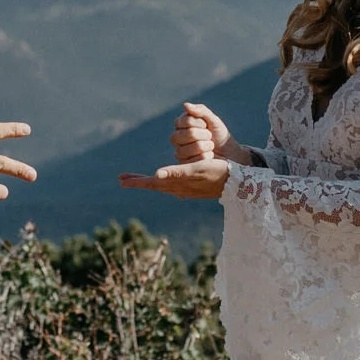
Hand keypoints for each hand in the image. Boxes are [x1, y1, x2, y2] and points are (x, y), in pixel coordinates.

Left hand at [118, 158, 232, 199]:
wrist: (239, 184)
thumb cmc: (219, 173)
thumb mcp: (196, 170)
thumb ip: (176, 172)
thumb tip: (155, 175)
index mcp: (177, 184)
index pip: (151, 183)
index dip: (136, 181)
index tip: (120, 180)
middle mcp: (179, 188)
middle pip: (154, 185)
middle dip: (139, 181)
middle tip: (122, 178)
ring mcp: (186, 190)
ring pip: (163, 185)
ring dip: (150, 182)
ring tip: (140, 179)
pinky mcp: (194, 188)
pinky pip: (173, 185)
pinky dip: (164, 182)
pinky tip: (165, 182)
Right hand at [171, 102, 253, 166]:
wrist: (229, 153)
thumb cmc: (219, 135)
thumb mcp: (213, 120)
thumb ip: (201, 111)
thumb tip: (185, 105)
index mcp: (180, 124)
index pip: (186, 121)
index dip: (200, 123)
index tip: (207, 125)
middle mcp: (176, 137)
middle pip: (188, 134)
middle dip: (204, 135)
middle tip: (210, 136)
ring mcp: (179, 152)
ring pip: (191, 148)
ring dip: (206, 146)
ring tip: (210, 146)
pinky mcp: (184, 165)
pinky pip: (194, 161)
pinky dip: (206, 157)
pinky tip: (209, 156)